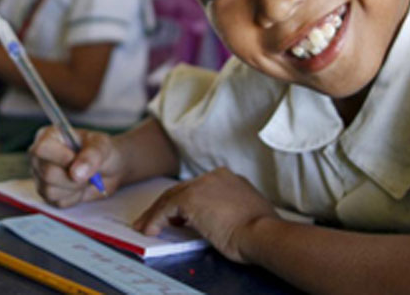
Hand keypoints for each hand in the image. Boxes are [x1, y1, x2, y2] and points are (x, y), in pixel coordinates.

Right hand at [29, 126, 124, 206]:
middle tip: (87, 170)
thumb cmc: (103, 150)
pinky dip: (74, 197)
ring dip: (74, 188)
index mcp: (49, 137)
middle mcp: (40, 157)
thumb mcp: (102, 145)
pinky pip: (58, 202)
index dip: (59, 157)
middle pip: (47, 173)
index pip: (41, 149)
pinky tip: (80, 187)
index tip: (76, 159)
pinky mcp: (47, 194)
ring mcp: (41, 177)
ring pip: (50, 191)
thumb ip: (91, 156)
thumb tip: (76, 173)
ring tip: (84, 177)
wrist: (110, 169)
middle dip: (72, 177)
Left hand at [133, 167, 278, 262]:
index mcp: (228, 178)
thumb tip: (216, 219)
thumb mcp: (246, 213)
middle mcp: (214, 176)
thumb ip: (229, 209)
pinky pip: (165, 209)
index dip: (185, 202)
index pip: (199, 188)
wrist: (263, 232)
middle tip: (153, 220)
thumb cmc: (261, 230)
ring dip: (155, 213)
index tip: (176, 217)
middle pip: (182, 190)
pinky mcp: (190, 198)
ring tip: (146, 227)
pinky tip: (151, 230)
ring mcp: (202, 185)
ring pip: (171, 198)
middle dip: (165, 207)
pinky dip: (155, 220)